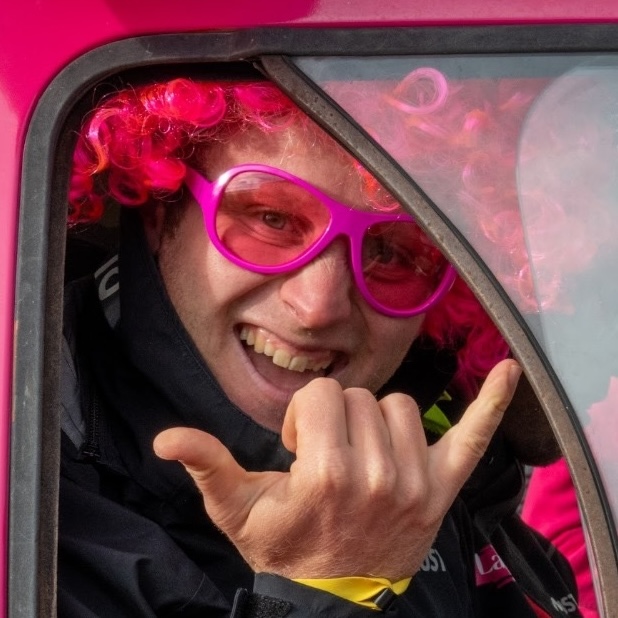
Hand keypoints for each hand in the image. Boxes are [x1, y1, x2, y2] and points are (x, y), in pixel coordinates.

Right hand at [154, 359, 520, 580]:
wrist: (331, 599)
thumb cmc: (284, 549)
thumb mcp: (237, 511)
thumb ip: (207, 467)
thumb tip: (167, 438)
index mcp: (328, 473)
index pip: (323, 397)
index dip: (304, 417)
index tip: (299, 447)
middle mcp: (380, 474)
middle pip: (361, 398)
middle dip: (337, 419)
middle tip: (327, 457)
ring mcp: (418, 481)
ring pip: (401, 408)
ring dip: (376, 423)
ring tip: (361, 455)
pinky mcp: (443, 489)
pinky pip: (473, 437)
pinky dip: (492, 403)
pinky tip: (509, 372)